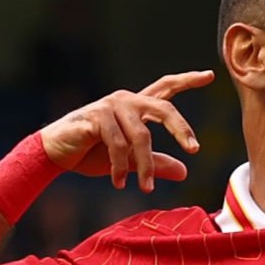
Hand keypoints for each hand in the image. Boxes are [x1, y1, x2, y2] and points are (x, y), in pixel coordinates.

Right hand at [40, 71, 213, 191]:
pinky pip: (118, 144)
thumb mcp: (129, 162)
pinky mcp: (96, 117)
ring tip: (146, 188)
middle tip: (195, 149)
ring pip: (141, 136)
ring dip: (145, 166)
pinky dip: (120, 167)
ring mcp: (111, 106)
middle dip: (181, 129)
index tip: (209, 75)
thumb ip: (156, 163)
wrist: (54, 153)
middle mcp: (126, 101)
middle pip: (164, 108)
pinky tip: (119, 183)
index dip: (187, 81)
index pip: (165, 88)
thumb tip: (185, 172)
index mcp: (136, 107)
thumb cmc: (91, 154)